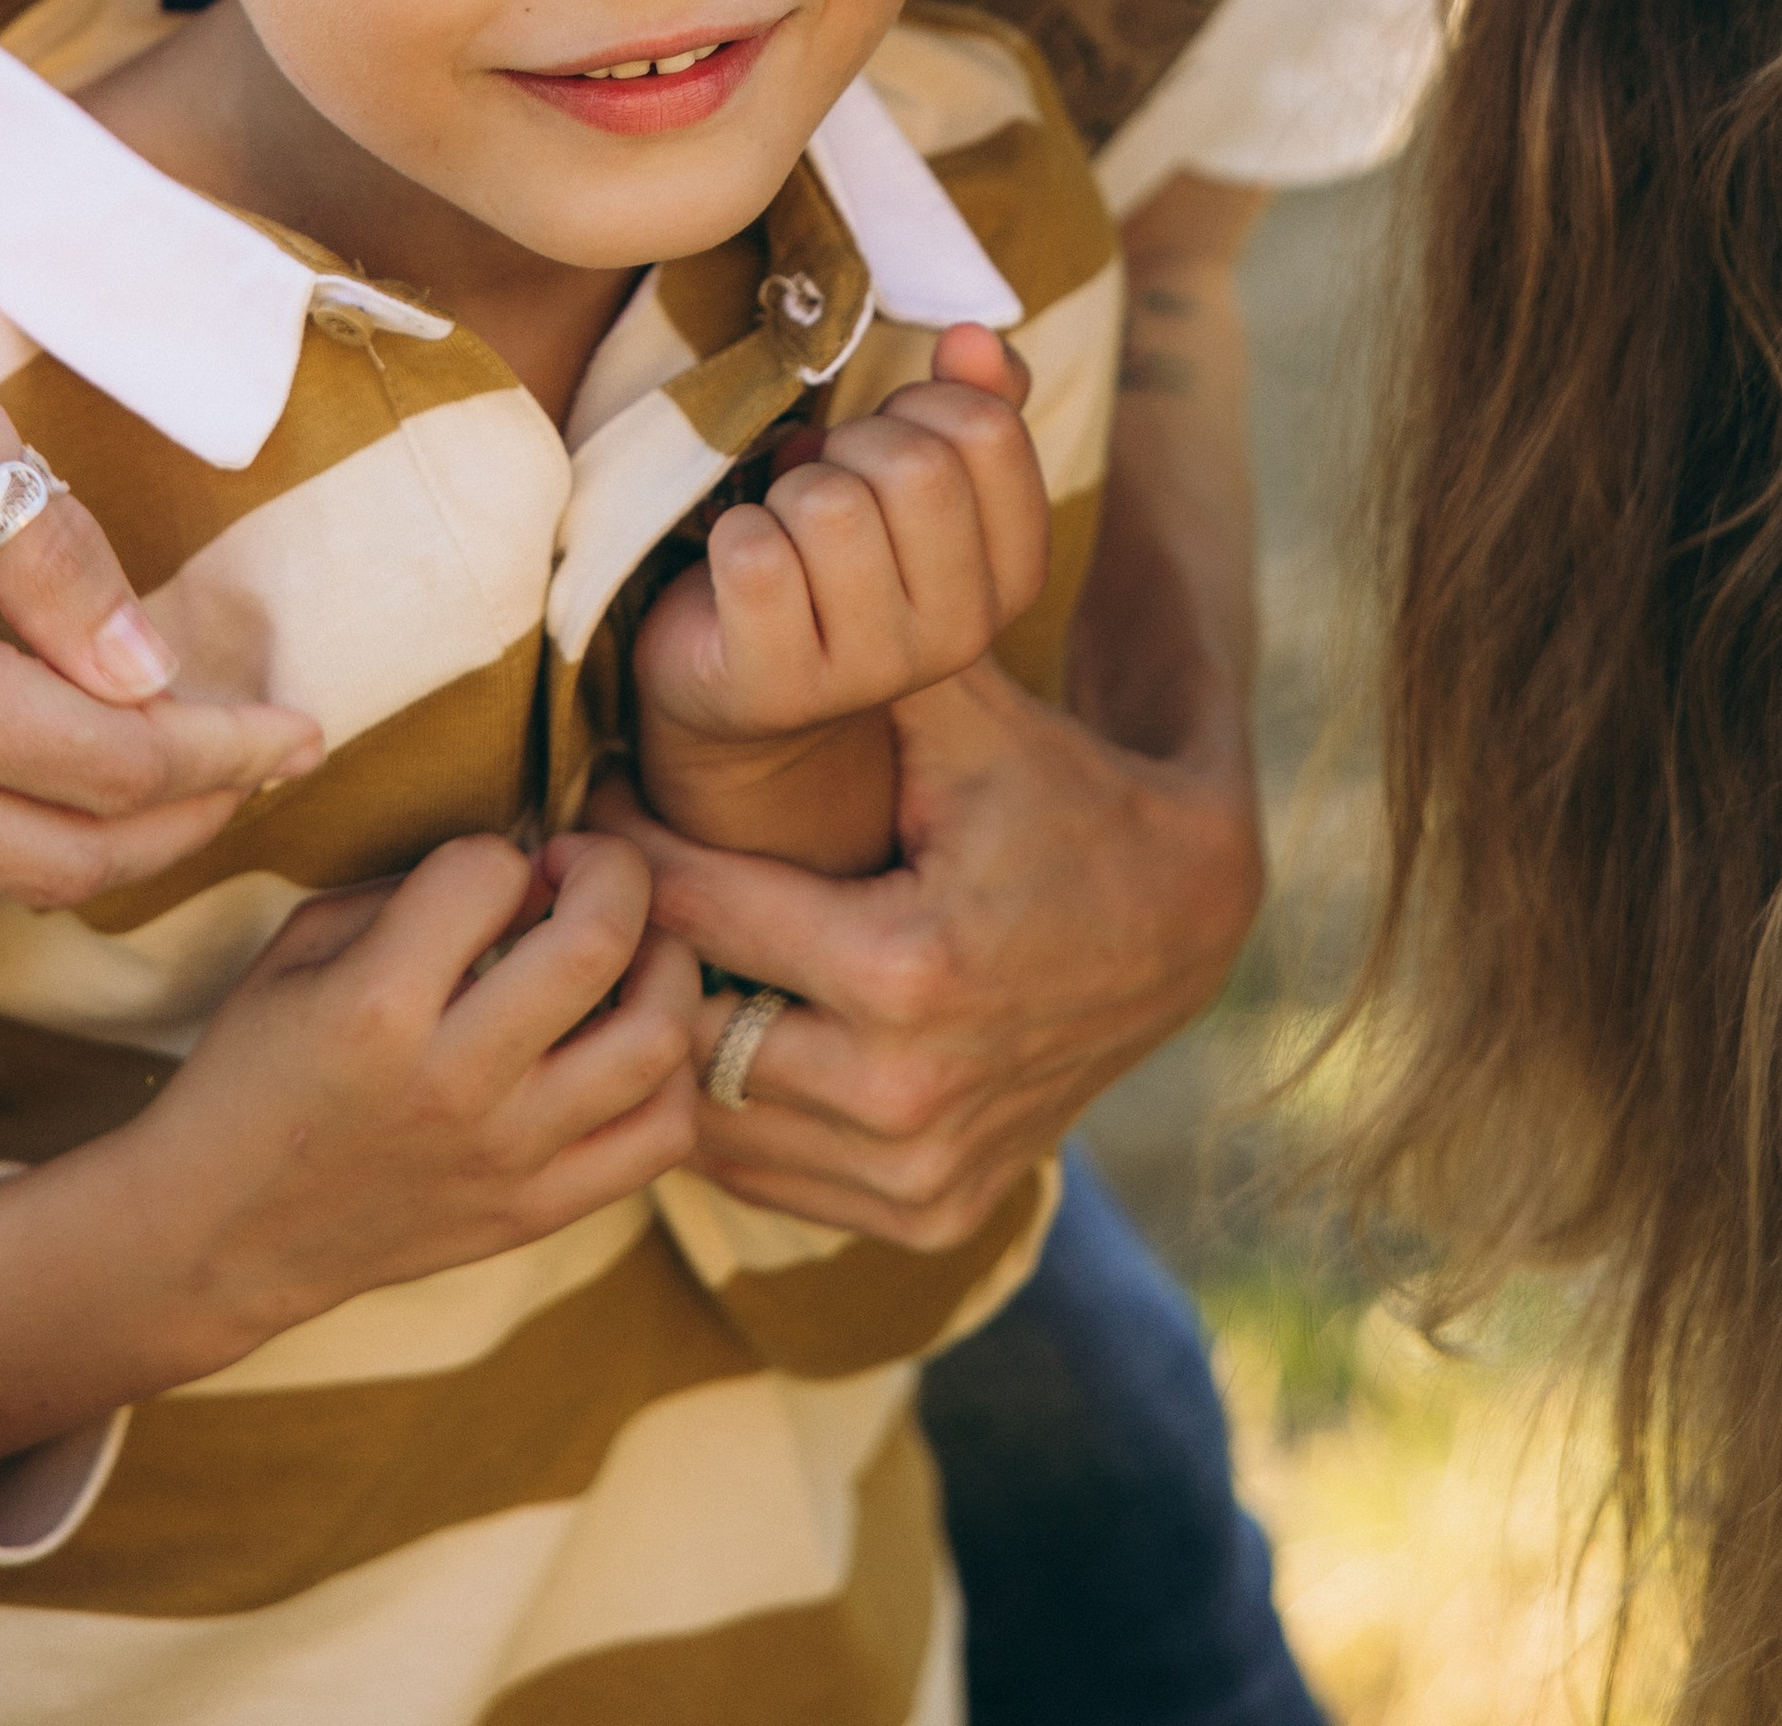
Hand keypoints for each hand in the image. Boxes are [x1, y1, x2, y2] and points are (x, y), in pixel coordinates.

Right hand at [0, 322, 323, 905]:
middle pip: (63, 861)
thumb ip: (49, 551)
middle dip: (185, 823)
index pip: (113, 767)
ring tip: (189, 769)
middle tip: (266, 766)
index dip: (227, 756)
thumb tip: (146, 674)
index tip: (308, 733)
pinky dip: (13, 831)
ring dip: (103, 838)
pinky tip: (65, 770)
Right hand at [0, 830, 701, 1470]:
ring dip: (665, 966)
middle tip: (588, 871)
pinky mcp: (531, 1213)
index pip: (491, 871)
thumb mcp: (298, 950)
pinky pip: (660, 1139)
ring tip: (631, 950)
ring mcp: (503, 1156)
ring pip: (657, 1039)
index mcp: (377, 1006)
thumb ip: (411, 892)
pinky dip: (672, 1076)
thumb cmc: (254, 1072)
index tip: (491, 875)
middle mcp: (452, 1082)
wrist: (216, 1234)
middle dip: (615, 869)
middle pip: (600, 940)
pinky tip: (631, 1041)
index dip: (501, 851)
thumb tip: (528, 864)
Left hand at [588, 657, 1261, 1250]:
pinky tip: (727, 1023)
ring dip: (672, 1038)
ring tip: (649, 952)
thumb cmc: (1056, 794)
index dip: (634, 850)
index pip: (700, 914)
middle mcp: (905, 1097)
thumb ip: (852, 655)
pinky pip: (767, 1175)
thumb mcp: (967, 716)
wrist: (1183, 919)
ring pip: (711, 1120)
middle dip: (637, 950)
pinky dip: (735, 1109)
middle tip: (600, 886)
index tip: (598, 805)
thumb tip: (735, 565)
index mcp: (907, 972)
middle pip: (686, 1026)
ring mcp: (917, 1173)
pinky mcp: (927, 1215)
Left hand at [633, 325, 1046, 742]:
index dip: (920, 404)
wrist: (742, 675)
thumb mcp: (915, 478)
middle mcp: (962, 635)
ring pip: (827, 506)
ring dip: (786, 494)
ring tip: (787, 531)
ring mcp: (872, 672)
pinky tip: (741, 567)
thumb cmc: (837, 551)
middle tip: (826, 484)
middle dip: (849, 446)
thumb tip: (972, 336)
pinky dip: (734, 534)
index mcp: (1014, 573)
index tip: (889, 440)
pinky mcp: (777, 687)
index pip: (987, 429)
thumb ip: (969, 401)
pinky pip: (754, 556)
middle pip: (913, 466)